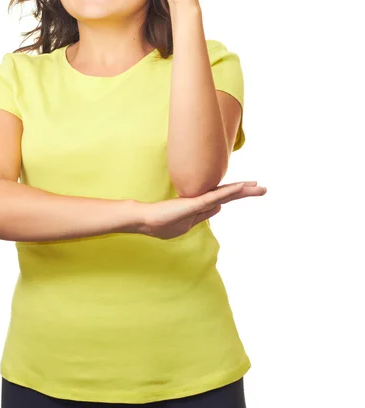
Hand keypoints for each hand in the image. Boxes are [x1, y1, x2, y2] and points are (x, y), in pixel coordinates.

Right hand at [135, 181, 266, 239]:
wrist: (145, 219)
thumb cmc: (162, 221)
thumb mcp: (188, 221)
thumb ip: (203, 214)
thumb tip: (219, 207)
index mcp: (201, 206)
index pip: (223, 198)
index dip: (236, 193)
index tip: (250, 188)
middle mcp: (202, 200)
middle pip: (228, 194)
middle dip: (246, 191)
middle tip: (263, 188)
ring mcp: (198, 200)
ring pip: (225, 194)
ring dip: (243, 190)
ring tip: (258, 186)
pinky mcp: (194, 203)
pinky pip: (216, 196)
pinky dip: (230, 191)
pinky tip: (242, 188)